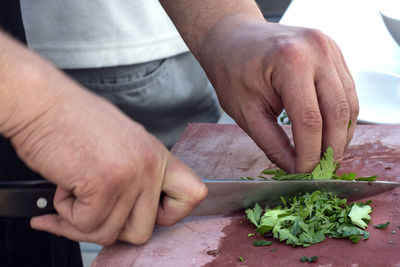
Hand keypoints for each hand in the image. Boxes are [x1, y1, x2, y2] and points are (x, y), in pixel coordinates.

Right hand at [8, 73, 205, 244]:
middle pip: (142, 231)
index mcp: (157, 155)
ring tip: (72, 192)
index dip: (167, 214)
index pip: (193, 196)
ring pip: (109, 233)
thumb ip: (134, 176)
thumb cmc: (72, 119)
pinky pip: (85, 225)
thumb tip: (130, 211)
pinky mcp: (105, 183)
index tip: (143, 211)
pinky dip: (65, 216)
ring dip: (82, 221)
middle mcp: (150, 165)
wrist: (41, 102)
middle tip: (92, 210)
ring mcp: (131, 175)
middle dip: (111, 227)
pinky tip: (63, 188)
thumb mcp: (120, 144)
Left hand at [199, 19, 357, 172]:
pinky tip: (329, 133)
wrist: (234, 39)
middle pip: (337, 112)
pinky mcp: (334, 54)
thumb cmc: (232, 71)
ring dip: (341, 134)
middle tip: (322, 170)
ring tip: (327, 156)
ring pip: (348, 103)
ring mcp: (329, 49)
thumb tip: (296, 169)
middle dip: (332, 148)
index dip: (310, 153)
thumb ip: (273, 143)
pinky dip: (341, 117)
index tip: (305, 172)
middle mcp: (317, 51)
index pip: (309, 119)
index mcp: (290, 61)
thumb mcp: (246, 112)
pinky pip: (346, 92)